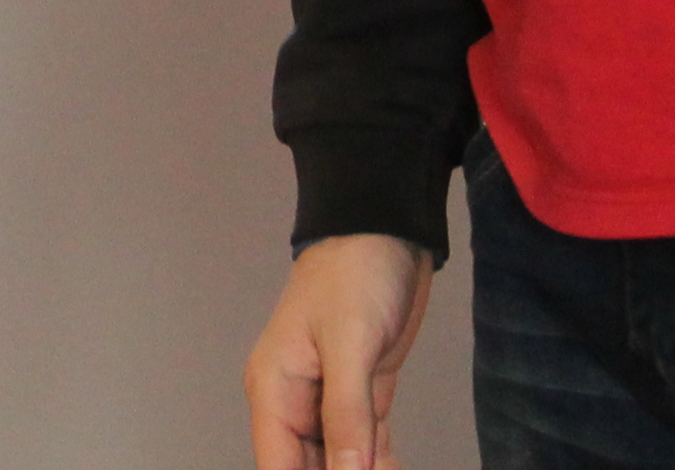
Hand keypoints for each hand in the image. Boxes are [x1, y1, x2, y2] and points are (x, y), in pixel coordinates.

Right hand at [248, 235, 433, 469]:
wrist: (385, 228)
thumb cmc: (355, 274)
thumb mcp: (350, 344)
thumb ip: (346, 414)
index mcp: (275, 391)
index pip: (279, 466)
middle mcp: (296, 403)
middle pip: (310, 468)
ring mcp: (329, 401)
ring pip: (342, 462)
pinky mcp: (363, 395)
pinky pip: (368, 447)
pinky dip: (383, 464)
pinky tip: (399, 469)